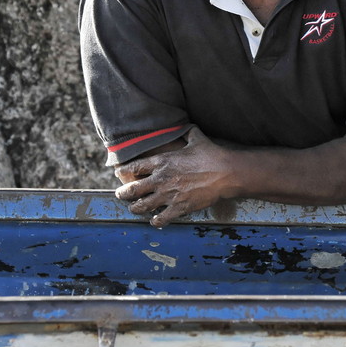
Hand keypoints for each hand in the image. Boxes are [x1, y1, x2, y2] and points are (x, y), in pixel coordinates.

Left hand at [114, 128, 232, 227]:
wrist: (225, 173)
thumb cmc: (211, 154)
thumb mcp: (196, 139)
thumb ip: (186, 133)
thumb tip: (187, 126)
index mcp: (162, 161)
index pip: (133, 167)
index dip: (123, 171)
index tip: (119, 173)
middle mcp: (161, 179)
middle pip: (131, 190)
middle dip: (123, 194)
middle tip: (121, 195)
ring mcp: (169, 195)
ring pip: (142, 206)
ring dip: (136, 208)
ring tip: (134, 208)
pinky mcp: (179, 207)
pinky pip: (160, 218)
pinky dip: (155, 220)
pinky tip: (155, 219)